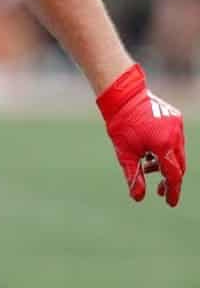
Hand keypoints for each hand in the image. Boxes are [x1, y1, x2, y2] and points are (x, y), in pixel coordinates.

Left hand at [97, 64, 185, 206]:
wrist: (122, 95)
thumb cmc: (121, 124)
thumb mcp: (125, 153)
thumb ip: (134, 175)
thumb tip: (138, 198)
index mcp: (164, 145)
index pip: (174, 175)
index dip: (173, 191)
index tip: (170, 203)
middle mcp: (176, 135)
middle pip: (178, 165)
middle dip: (170, 179)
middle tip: (159, 190)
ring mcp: (177, 125)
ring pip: (177, 152)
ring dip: (165, 163)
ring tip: (147, 166)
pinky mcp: (175, 118)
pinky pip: (175, 139)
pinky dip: (165, 148)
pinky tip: (150, 151)